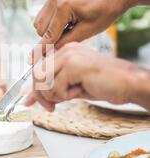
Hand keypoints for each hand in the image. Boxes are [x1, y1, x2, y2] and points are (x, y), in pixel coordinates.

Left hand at [25, 43, 149, 111]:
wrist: (127, 83)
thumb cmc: (104, 84)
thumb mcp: (72, 87)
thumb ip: (53, 89)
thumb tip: (32, 98)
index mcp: (65, 51)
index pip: (38, 69)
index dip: (34, 88)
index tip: (31, 102)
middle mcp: (65, 50)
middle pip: (36, 74)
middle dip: (40, 95)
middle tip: (51, 107)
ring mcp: (69, 55)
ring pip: (43, 80)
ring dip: (53, 95)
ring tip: (70, 95)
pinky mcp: (74, 65)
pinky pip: (56, 85)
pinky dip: (65, 95)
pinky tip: (79, 90)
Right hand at [32, 0, 149, 56]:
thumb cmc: (106, 11)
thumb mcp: (88, 31)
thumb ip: (66, 42)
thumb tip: (50, 54)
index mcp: (64, 6)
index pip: (48, 35)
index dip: (41, 50)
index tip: (31, 61)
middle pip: (40, 29)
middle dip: (50, 39)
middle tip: (69, 39)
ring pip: (39, 22)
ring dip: (49, 31)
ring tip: (70, 29)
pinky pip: (44, 14)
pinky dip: (51, 23)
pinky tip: (67, 23)